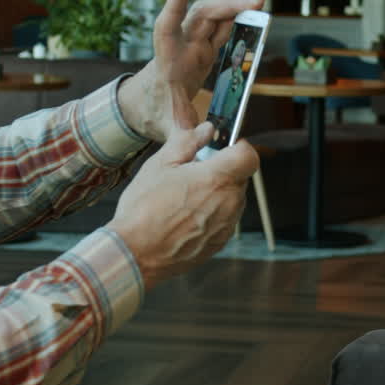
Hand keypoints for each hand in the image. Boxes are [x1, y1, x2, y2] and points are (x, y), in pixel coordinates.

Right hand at [106, 122, 258, 286]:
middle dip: (221, 171)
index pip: (249, 155)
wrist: (135, 254)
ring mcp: (227, 226)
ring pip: (232, 199)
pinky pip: (224, 220)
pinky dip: (211, 215)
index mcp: (217, 179)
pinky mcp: (220, 243)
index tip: (221, 148)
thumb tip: (206, 130)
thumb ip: (187, 142)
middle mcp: (229, 203)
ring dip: (216, 194)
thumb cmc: (144, 209)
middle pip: (239, 177)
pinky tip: (185, 218)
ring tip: (184, 199)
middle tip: (191, 174)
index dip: (238, 148)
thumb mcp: (160, 165)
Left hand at [119, 0, 266, 141]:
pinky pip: (221, 26)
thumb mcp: (168, 129)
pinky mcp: (203, 47)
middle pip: (201, 16)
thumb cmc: (155, 115)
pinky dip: (236, 14)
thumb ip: (185, 134)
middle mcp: (180, 46)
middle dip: (227, 5)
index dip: (174, 6)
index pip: (166, 28)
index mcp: (169, 62)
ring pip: (213, 15)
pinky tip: (252, 3)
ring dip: (235, 3)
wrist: (147, 106)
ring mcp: (192, 44)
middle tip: (256, 0)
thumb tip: (209, 137)